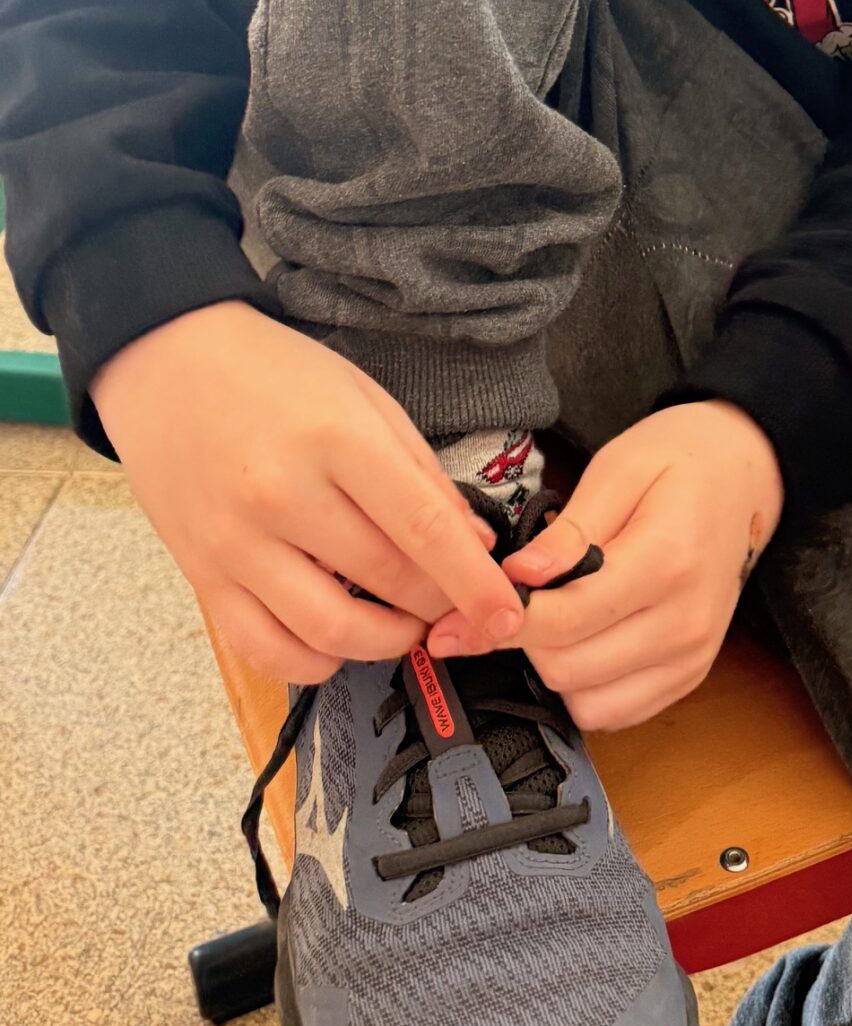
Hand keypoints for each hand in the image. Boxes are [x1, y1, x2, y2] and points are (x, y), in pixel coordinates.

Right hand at [91, 301, 522, 684]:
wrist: (169, 365)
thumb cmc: (273, 373)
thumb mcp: (364, 397)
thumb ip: (421, 473)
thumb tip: (474, 544)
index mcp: (335, 439)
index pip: (423, 529)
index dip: (473, 583)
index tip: (508, 615)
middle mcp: (282, 495)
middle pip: (386, 581)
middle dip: (440, 606)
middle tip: (459, 606)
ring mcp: (237, 542)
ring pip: (329, 630)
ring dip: (386, 642)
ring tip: (409, 625)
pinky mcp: (203, 575)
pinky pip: (265, 648)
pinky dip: (315, 661)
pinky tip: (341, 640)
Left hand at [428, 401, 784, 730]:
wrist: (744, 478)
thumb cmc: (678, 462)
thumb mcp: (618, 468)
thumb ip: (568, 530)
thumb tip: (518, 577)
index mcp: (666, 562)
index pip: (564, 618)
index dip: (501, 619)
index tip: (459, 610)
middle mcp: (683, 622)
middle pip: (568, 668)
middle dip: (519, 641)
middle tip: (501, 605)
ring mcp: (692, 657)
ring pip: (587, 703)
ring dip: (550, 668)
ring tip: (546, 619)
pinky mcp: (690, 676)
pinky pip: (617, 713)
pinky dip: (583, 688)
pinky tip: (577, 642)